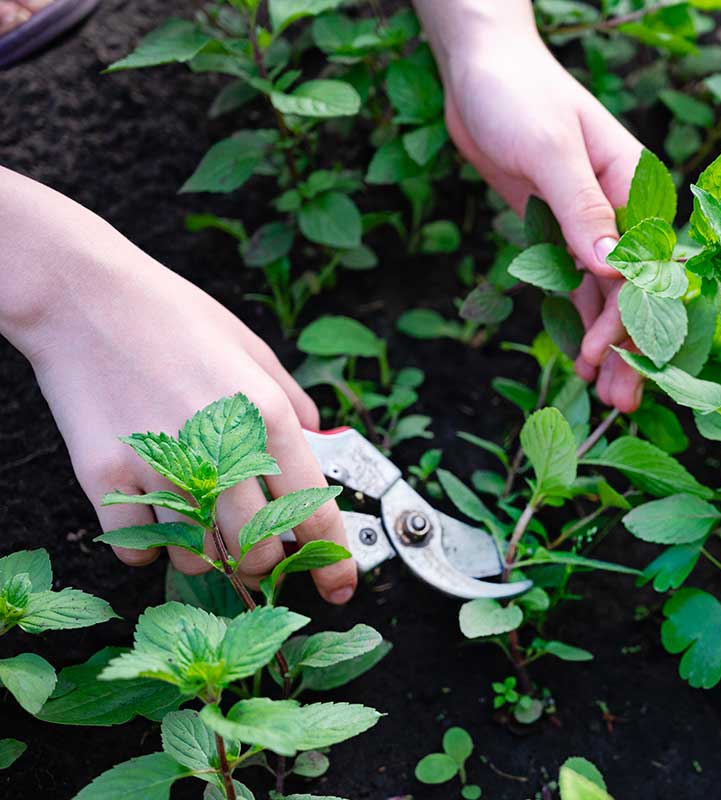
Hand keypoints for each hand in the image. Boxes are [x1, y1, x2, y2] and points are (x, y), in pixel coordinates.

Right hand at [1, 171, 355, 603]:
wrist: (85, 297)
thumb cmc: (173, 317)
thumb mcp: (253, 349)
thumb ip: (293, 400)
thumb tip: (320, 440)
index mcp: (268, 417)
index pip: (315, 514)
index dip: (333, 563)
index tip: (341, 588)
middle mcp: (220, 451)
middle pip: (258, 556)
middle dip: (265, 566)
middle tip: (255, 553)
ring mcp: (160, 469)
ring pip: (198, 562)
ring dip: (206, 557)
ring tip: (196, 520)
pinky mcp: (105, 479)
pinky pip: (137, 551)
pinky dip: (148, 547)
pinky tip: (150, 512)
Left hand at [418, 2, 644, 411]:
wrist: (479, 69)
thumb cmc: (519, 93)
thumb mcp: (550, 148)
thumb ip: (582, 209)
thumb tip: (613, 269)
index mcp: (636, 184)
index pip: (647, 265)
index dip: (631, 316)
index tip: (606, 355)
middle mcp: (622, 209)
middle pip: (636, 291)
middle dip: (631, 347)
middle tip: (622, 402)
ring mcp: (591, 224)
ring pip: (609, 297)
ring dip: (609, 346)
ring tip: (607, 397)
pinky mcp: (559, 230)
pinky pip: (577, 285)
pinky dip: (580, 321)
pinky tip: (582, 357)